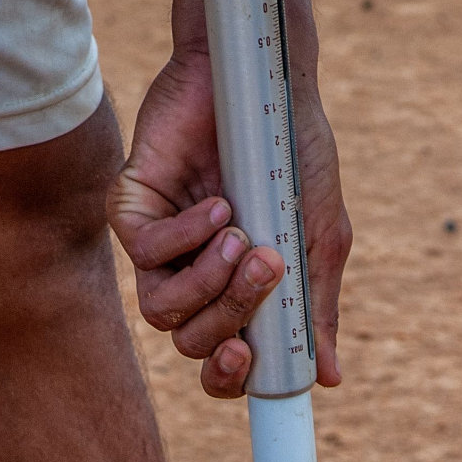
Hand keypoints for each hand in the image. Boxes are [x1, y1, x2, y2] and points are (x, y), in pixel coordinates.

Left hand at [107, 6, 350, 398]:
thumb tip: (328, 378)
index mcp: (234, 298)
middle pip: (192, 342)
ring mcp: (160, 249)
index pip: (218, 364)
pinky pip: (145, 254)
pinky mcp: (133, 211)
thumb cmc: (294, 158)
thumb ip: (316, 309)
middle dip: (231, 315)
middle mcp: (193, 281)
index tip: (249, 358)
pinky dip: (186, 235)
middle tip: (267, 268)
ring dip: (207, 284)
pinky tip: (217, 205)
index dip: (227, 378)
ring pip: (162, 312)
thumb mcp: (319, 240)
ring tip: (240, 237)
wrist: (266, 82)